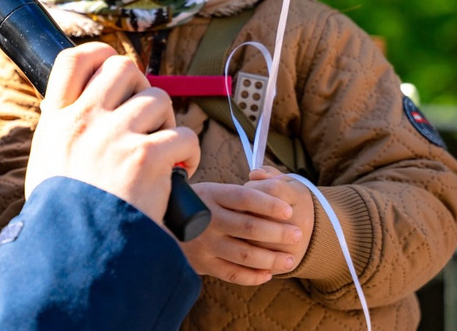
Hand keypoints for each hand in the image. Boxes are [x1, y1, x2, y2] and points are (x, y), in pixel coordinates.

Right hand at [25, 42, 199, 224]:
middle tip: (145, 117)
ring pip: (158, 99)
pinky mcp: (148, 157)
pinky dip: (188, 153)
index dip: (98, 54)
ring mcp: (117, 135)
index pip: (73, 59)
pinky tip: (180, 171)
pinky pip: (184, 135)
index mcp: (57, 119)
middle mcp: (85, 119)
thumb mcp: (45, 163)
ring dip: (167, 122)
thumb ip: (61, 133)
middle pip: (123, 68)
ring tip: (163, 151)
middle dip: (141, 87)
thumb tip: (69, 112)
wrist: (75, 254)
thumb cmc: (62, 217)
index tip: (110, 66)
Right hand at [179, 167, 310, 285]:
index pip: (245, 198)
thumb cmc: (195, 204)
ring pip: (244, 254)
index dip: (269, 204)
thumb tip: (268, 181)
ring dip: (271, 258)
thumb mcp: (209, 189)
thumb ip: (237, 190)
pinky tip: (267, 274)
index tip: (289, 210)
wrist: (158, 222)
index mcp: (211, 195)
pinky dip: (252, 276)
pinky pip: (232, 274)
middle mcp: (207, 219)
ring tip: (289, 259)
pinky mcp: (202, 264)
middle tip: (298, 233)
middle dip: (278, 232)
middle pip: (249, 227)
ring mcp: (205, 243)